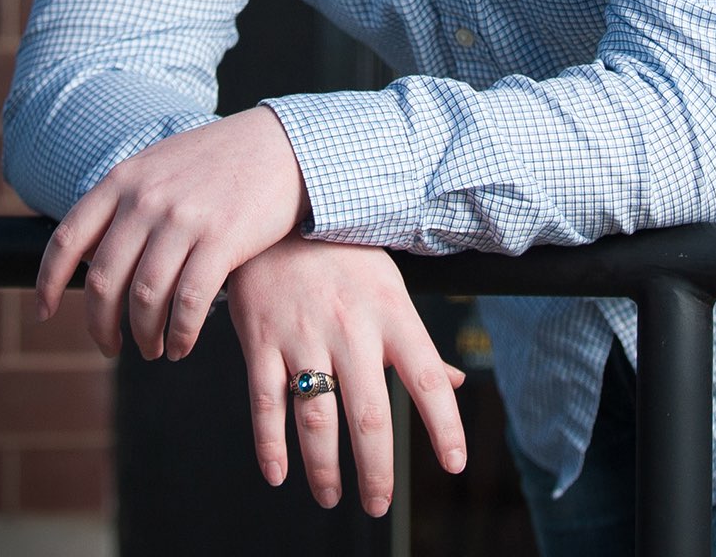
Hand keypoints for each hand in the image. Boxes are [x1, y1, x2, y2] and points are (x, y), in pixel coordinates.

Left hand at [35, 106, 309, 359]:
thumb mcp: (160, 166)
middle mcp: (145, 199)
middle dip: (100, 326)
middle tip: (110, 347)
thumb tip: (92, 259)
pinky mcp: (221, 241)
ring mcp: (182, 220)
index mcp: (123, 180)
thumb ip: (125, 203)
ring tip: (152, 349)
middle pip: (103, 281)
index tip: (45, 313)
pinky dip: (179, 334)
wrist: (283, 146)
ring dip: (143, 335)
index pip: (66, 239)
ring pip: (144, 299)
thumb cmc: (219, 162)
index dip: (48, 283)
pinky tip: (180, 345)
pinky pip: (188, 303)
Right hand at [228, 237, 469, 515]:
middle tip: (378, 504)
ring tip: (331, 497)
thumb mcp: (390, 288)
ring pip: (315, 418)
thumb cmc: (343, 254)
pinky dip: (270, 445)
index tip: (455, 464)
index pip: (427, 379)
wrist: (279, 211)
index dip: (444, 426)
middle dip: (376, 471)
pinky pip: (265, 402)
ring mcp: (302, 335)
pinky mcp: (260, 339)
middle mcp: (351, 329)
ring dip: (324, 469)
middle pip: (369, 415)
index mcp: (391, 314)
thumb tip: (453, 382)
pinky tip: (278, 475)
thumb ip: (417, 342)